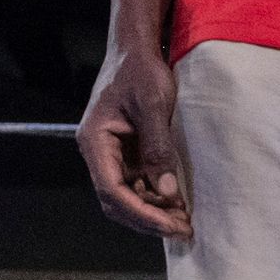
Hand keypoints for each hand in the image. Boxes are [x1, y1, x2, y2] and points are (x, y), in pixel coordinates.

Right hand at [78, 42, 191, 239]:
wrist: (135, 49)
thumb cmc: (140, 71)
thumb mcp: (152, 106)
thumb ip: (158, 149)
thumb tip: (168, 193)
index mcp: (95, 141)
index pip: (112, 190)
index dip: (142, 213)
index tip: (172, 224)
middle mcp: (98, 152)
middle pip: (115, 201)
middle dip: (147, 219)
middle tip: (183, 229)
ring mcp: (112, 154)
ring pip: (126, 196)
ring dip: (152, 211)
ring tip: (184, 220)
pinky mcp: (126, 152)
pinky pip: (136, 184)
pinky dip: (155, 198)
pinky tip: (177, 202)